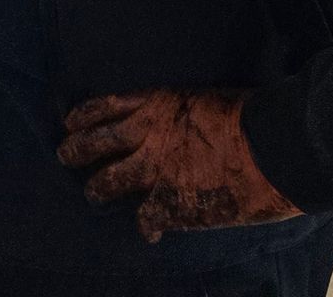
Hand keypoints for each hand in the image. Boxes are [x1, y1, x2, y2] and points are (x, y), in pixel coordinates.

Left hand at [57, 89, 300, 242]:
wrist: (268, 146)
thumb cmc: (243, 115)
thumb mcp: (200, 98)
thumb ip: (177, 113)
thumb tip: (173, 123)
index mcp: (155, 103)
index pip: (106, 106)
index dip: (85, 115)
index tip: (69, 122)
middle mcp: (147, 134)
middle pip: (99, 141)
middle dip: (77, 149)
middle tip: (64, 155)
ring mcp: (156, 169)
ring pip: (112, 179)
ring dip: (99, 187)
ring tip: (92, 194)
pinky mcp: (172, 202)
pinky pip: (148, 218)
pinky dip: (147, 226)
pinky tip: (148, 233)